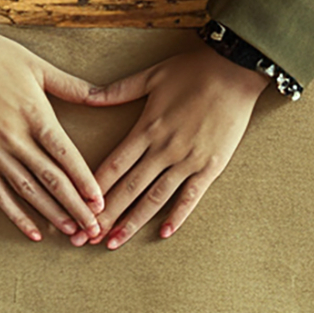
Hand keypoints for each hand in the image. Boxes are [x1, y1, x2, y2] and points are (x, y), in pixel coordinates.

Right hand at [0, 29, 127, 242]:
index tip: (101, 201)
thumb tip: (107, 96)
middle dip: (75, 207)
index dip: (85, 181)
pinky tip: (33, 233)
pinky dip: (16, 215)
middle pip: (51, 179)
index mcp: (34, 114)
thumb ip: (74, 87)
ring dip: (51, 215)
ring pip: (27, 191)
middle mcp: (13, 137)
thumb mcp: (38, 66)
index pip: (66, 156)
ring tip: (72, 233)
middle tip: (95, 229)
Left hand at [77, 43, 273, 245]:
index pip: (112, 167)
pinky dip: (177, 216)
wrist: (236, 71)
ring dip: (132, 222)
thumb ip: (117, 91)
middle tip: (85, 238)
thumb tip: (87, 95)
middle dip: (104, 215)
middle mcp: (164, 149)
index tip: (77, 208)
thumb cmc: (193, 70)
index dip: (92, 190)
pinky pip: (191, 196)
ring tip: (114, 242)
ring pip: (154, 198)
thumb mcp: (151, 76)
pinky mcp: (211, 166)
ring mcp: (188, 160)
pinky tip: (163, 234)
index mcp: (146, 128)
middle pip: (127, 188)